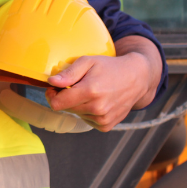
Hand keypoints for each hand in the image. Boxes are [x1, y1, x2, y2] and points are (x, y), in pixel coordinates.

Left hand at [45, 36, 160, 131]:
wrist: (136, 78)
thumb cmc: (109, 67)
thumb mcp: (87, 61)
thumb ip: (68, 73)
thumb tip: (51, 82)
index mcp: (90, 91)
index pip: (57, 103)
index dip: (51, 95)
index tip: (55, 87)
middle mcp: (97, 108)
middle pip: (65, 108)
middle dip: (65, 97)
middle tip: (76, 85)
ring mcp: (103, 119)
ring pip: (76, 114)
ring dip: (77, 104)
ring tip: (90, 91)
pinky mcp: (107, 126)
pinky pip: (86, 120)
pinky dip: (87, 111)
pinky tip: (96, 100)